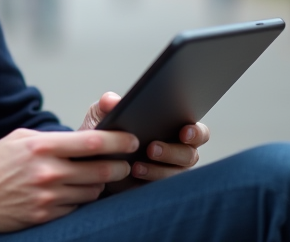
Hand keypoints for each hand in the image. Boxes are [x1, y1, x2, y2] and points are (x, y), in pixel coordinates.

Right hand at [0, 127, 136, 232]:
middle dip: (120, 166)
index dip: (118, 141)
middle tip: (126, 164)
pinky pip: (77, 208)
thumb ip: (52, 139)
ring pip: (92, 191)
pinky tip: (79, 193)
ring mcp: (48, 196)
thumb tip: (82, 141)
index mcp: (43, 147)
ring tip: (100, 177)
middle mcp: (48, 172)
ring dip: (101, 184)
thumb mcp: (21, 139)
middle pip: (101, 169)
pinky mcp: (45, 215)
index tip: (131, 139)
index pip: (91, 142)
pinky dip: (82, 200)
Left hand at [80, 92, 210, 187]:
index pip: (198, 132)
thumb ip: (107, 104)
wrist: (91, 164)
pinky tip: (134, 173)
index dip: (195, 132)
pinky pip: (162, 188)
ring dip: (159, 169)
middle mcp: (178, 152)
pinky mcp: (157, 189)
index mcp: (174, 129)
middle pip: (190, 154)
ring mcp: (170, 172)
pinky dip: (150, 180)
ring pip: (177, 173)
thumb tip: (113, 101)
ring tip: (136, 165)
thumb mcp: (101, 116)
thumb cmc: (104, 134)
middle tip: (152, 148)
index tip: (184, 132)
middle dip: (173, 151)